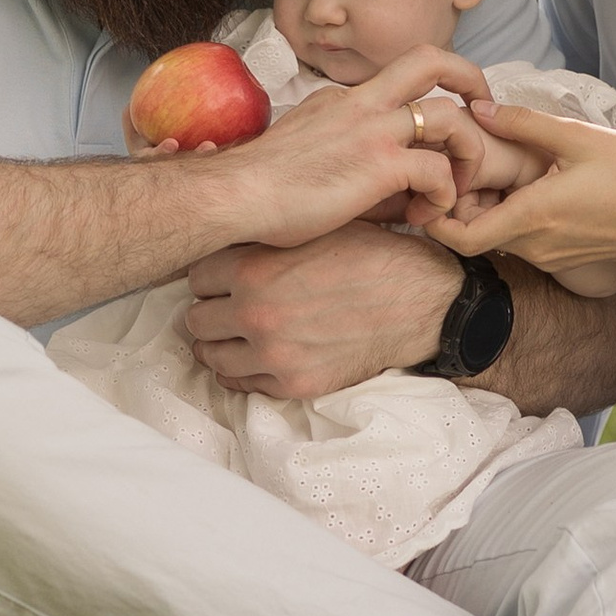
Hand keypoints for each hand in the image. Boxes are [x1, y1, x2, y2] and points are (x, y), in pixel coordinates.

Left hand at [182, 221, 462, 399]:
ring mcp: (273, 355)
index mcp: (254, 269)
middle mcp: (255, 314)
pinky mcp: (293, 384)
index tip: (224, 277)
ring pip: (211, 357)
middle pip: (196, 319)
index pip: (196, 277)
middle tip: (229, 306)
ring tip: (239, 334)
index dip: (212, 275)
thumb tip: (225, 239)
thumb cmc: (369, 256)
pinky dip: (244, 370)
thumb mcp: (313, 230)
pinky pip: (241, 384)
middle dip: (211, 310)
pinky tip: (259, 355)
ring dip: (221, 344)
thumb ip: (263, 241)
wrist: (420, 302)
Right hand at [210, 45, 491, 250]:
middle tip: (483, 116)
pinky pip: (438, 169)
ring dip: (467, 151)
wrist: (233, 197)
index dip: (428, 100)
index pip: (399, 81)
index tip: (439, 130)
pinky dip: (444, 194)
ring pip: (448, 114)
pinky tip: (427, 217)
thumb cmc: (258, 189)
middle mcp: (361, 103)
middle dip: (470, 78)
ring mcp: (372, 129)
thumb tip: (379, 182)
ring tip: (457, 187)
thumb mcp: (305, 154)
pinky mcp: (380, 163)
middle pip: (430, 59)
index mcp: (341, 100)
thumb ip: (343, 155)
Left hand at [426, 106, 615, 335]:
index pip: (460, 237)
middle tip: (457, 166)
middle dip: (459, 205)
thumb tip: (478, 108)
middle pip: (474, 236)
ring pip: (499, 239)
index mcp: (532, 216)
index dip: (434, 217)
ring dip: (488, 210)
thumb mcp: (579, 137)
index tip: (431, 183)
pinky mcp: (566, 259)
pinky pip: (524, 242)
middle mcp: (535, 246)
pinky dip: (513, 217)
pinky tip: (527, 185)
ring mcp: (550, 257)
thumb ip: (524, 123)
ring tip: (491, 170)